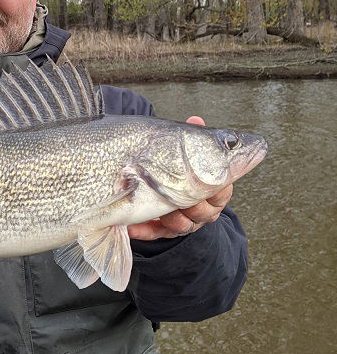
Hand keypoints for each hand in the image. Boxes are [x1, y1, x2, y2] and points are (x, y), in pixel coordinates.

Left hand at [127, 116, 233, 240]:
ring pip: (184, 226)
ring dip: (172, 219)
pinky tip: (132, 228)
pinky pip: (156, 234)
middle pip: (206, 212)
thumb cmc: (179, 167)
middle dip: (193, 205)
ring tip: (158, 210)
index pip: (222, 192)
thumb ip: (193, 138)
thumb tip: (196, 119)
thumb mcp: (187, 153)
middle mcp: (203, 208)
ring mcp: (185, 221)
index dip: (216, 190)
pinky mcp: (164, 231)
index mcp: (214, 189)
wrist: (159, 189)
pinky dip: (145, 231)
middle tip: (180, 197)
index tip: (205, 185)